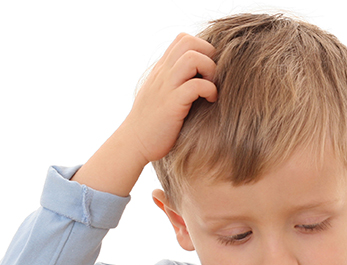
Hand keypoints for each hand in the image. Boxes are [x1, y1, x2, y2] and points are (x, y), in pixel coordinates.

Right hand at [125, 33, 216, 164]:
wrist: (134, 143)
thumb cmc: (152, 123)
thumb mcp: (160, 93)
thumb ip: (174, 80)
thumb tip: (197, 76)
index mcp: (162, 69)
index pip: (183, 39)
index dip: (202, 48)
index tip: (207, 70)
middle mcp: (163, 74)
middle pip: (189, 41)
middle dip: (209, 55)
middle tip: (212, 77)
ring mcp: (166, 88)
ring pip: (193, 58)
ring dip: (210, 70)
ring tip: (211, 88)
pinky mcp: (172, 105)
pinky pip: (195, 86)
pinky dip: (209, 90)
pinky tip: (210, 101)